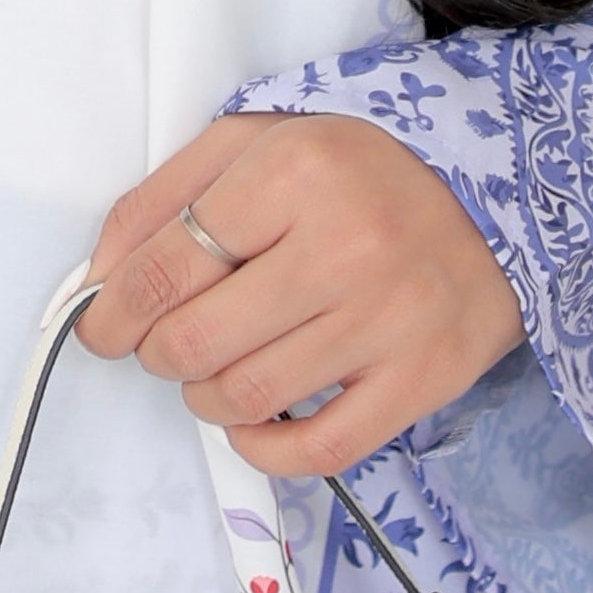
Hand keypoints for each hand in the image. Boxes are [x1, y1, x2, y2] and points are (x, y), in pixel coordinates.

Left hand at [77, 110, 523, 481]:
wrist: (493, 202)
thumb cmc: (355, 174)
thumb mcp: (255, 144)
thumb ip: (164, 198)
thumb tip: (99, 278)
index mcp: (294, 173)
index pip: (165, 267)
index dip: (113, 310)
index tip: (103, 325)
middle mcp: (345, 247)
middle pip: (197, 340)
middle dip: (156, 352)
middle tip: (163, 344)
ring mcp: (389, 321)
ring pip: (246, 397)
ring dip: (203, 396)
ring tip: (213, 368)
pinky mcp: (423, 379)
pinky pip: (318, 448)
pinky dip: (263, 448)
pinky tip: (252, 420)